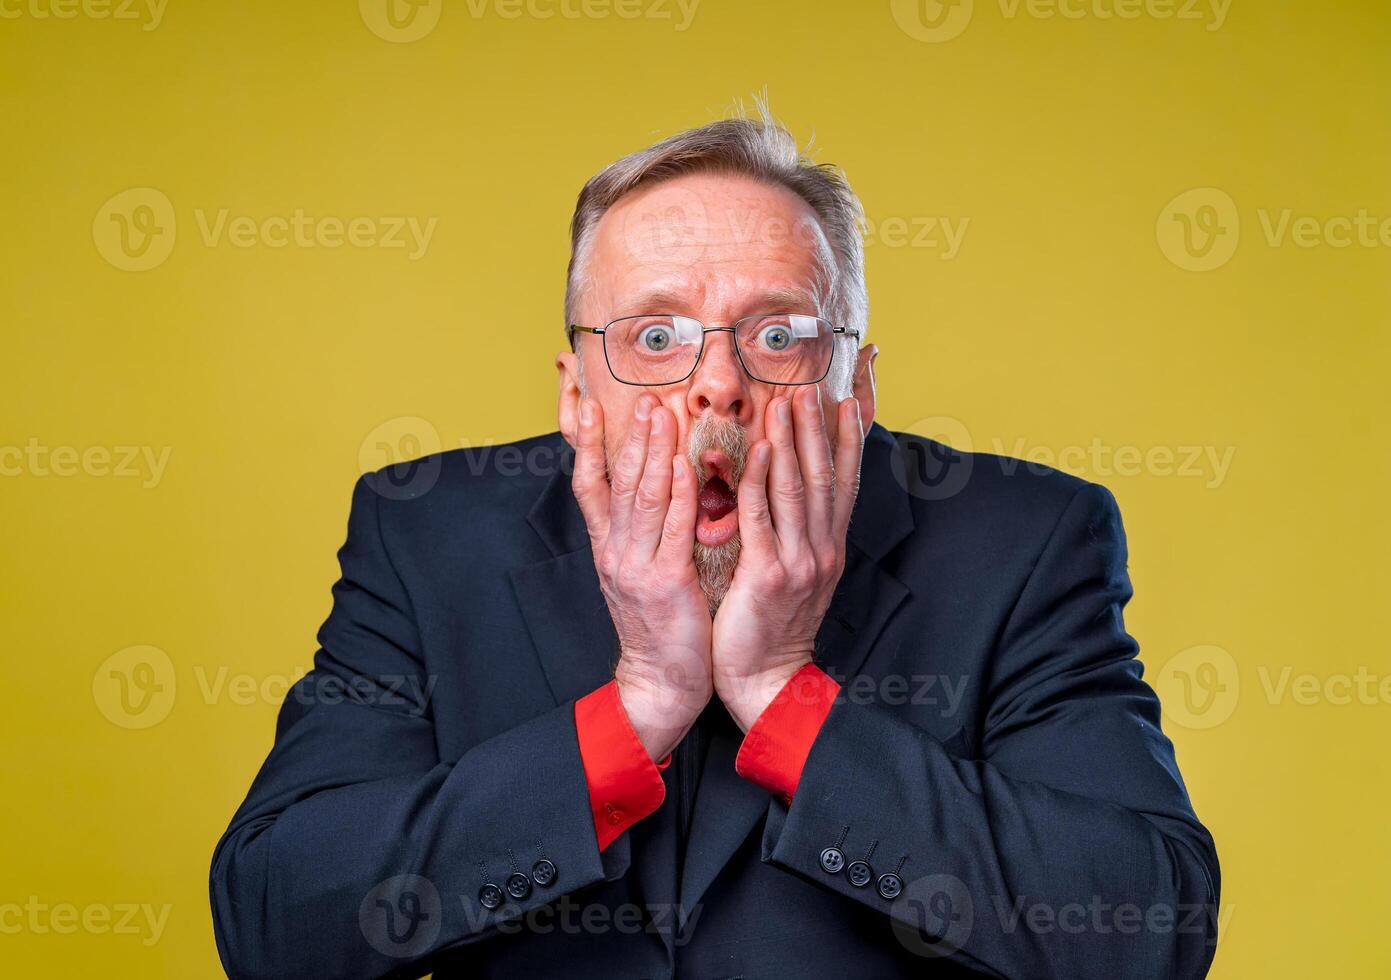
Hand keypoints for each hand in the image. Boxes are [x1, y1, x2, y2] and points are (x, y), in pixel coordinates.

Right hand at [572, 392, 712, 760]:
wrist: (661, 681)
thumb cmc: (660, 623)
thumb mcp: (639, 571)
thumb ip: (644, 529)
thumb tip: (656, 482)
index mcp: (608, 546)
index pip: (589, 482)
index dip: (587, 441)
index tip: (586, 401)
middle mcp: (615, 551)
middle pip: (617, 480)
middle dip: (629, 433)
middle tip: (643, 394)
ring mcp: (637, 567)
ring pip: (643, 497)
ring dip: (653, 451)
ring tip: (661, 413)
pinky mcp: (666, 584)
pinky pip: (672, 531)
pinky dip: (678, 495)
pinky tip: (684, 466)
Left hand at [712, 387, 863, 731]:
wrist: (767, 683)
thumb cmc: (770, 630)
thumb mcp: (795, 578)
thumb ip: (794, 537)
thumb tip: (785, 494)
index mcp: (828, 549)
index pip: (842, 484)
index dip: (846, 441)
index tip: (845, 403)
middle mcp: (820, 550)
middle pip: (822, 477)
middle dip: (816, 429)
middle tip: (809, 388)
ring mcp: (798, 562)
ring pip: (796, 488)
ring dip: (791, 442)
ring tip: (786, 403)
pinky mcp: (767, 575)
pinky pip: (762, 518)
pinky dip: (760, 481)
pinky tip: (757, 451)